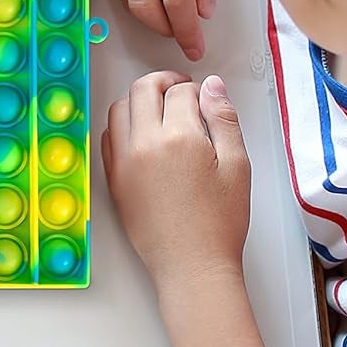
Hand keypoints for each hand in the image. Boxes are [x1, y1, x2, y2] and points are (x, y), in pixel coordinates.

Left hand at [101, 72, 249, 291]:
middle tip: (181, 91)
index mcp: (179, 137)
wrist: (191, 264)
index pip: (181, 91)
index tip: (205, 98)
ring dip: (139, 100)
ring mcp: (122, 161)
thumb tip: (212, 87)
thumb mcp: (237, 165)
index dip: (196, 89)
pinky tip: (144, 134)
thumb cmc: (218, 222)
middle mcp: (144, 144)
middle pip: (143, 89)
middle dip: (163, 82)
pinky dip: (124, 125)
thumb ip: (224, 119)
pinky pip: (108, 137)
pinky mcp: (113, 178)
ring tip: (162, 111)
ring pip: (119, 109)